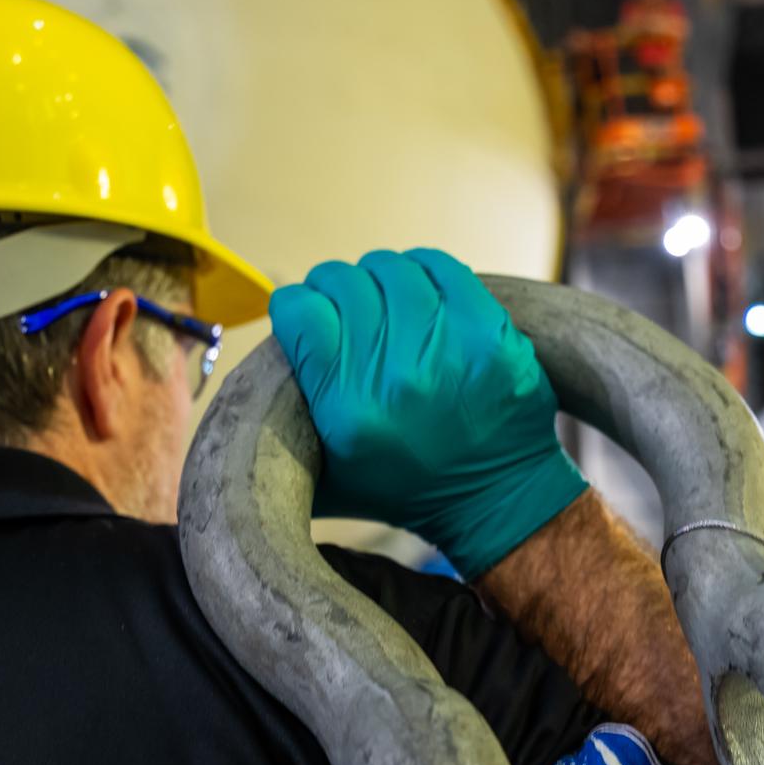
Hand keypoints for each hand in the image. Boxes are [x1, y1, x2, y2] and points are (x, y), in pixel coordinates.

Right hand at [268, 249, 586, 577]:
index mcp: (345, 409)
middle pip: (342, 282)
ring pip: (388, 268)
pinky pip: (439, 266)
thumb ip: (286, 411)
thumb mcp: (325, 469)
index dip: (297, 307)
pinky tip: (423, 297)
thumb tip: (270, 343)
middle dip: (337, 292)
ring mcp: (446, 348)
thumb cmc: (402, 484)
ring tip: (388, 306)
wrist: (493, 498)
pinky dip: (424, 273)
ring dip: (381, 280)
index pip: (298, 310)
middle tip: (351, 312)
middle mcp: (393, 376)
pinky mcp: (488, 331)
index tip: (308, 317)